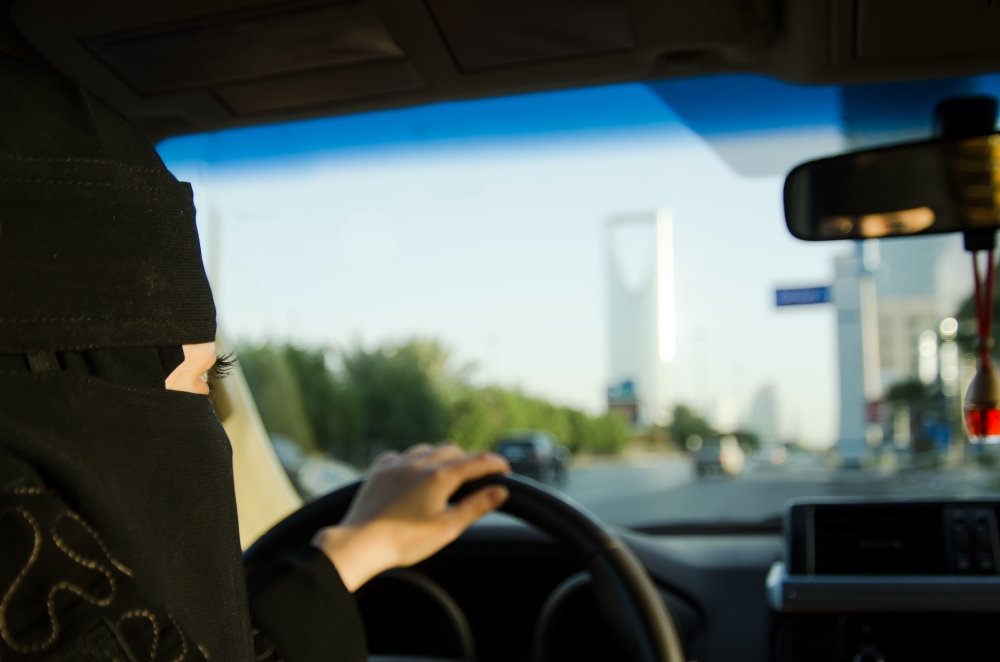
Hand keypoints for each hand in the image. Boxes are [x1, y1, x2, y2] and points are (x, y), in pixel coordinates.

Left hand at [311, 443, 509, 590]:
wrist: (360, 543)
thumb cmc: (404, 541)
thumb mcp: (447, 528)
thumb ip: (475, 506)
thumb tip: (500, 491)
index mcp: (440, 477)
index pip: (476, 462)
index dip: (495, 464)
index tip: (505, 469)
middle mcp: (419, 463)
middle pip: (452, 451)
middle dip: (468, 461)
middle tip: (476, 477)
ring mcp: (397, 465)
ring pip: (426, 449)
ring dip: (440, 457)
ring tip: (444, 475)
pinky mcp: (378, 471)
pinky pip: (400, 456)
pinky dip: (412, 460)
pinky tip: (411, 472)